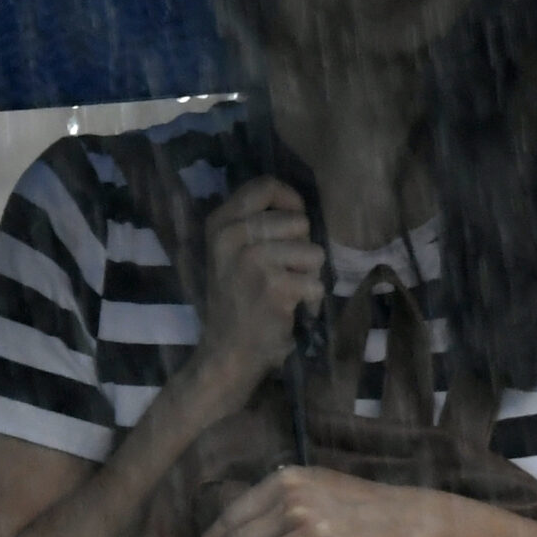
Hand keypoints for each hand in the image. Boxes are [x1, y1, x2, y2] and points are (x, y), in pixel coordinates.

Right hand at [194, 177, 326, 391]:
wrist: (227, 350)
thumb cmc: (236, 299)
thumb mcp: (231, 252)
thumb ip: (255, 224)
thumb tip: (299, 207)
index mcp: (220, 223)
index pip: (266, 186)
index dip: (291, 201)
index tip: (294, 225)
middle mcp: (232, 236)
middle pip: (297, 220)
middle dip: (301, 247)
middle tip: (283, 271)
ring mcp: (253, 261)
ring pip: (312, 251)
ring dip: (307, 275)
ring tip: (285, 290)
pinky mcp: (274, 287)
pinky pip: (316, 282)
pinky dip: (310, 299)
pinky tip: (290, 308)